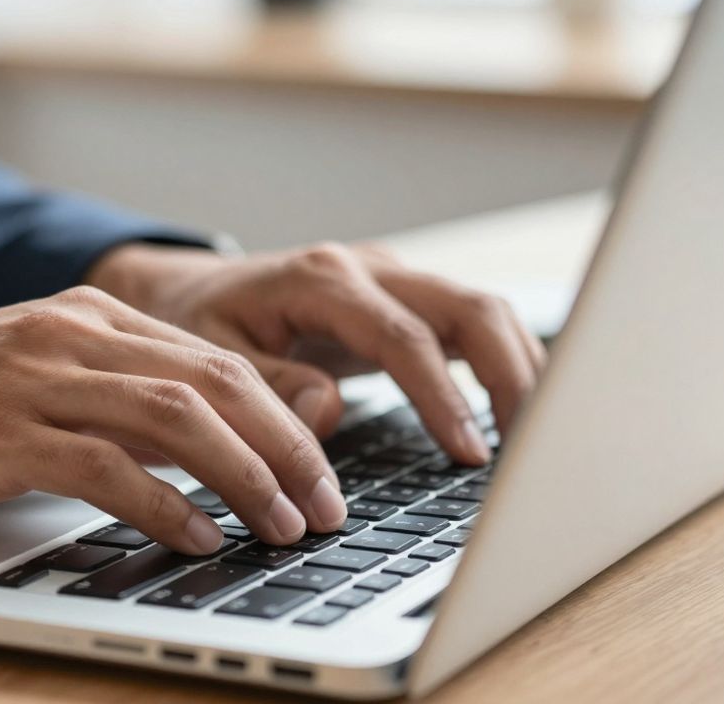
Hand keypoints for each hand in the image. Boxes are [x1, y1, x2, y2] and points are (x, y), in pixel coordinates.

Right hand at [0, 287, 348, 553]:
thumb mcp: (33, 380)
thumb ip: (111, 400)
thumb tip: (198, 453)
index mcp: (88, 318)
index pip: (218, 359)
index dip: (285, 416)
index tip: (321, 471)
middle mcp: (72, 335)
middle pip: (217, 382)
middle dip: (289, 448)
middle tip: (326, 506)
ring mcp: (36, 378)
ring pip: (178, 417)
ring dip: (246, 476)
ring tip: (283, 526)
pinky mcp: (0, 431)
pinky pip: (106, 466)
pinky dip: (165, 505)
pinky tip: (198, 538)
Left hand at [88, 242, 546, 463]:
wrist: (187, 291)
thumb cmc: (197, 324)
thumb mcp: (209, 358)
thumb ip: (267, 387)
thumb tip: (327, 416)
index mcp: (320, 280)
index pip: (402, 336)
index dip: (441, 396)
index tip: (468, 453)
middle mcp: (366, 270)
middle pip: (467, 307)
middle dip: (509, 375)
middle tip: (529, 447)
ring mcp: (391, 280)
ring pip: (481, 309)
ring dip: (517, 368)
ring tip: (536, 437)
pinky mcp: (403, 301)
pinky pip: (468, 324)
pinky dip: (500, 364)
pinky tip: (516, 412)